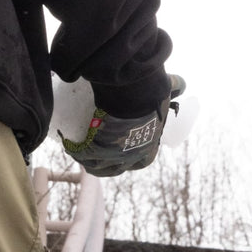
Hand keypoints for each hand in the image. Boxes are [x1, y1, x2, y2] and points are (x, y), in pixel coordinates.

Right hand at [61, 75, 185, 176]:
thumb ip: (174, 86)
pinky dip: (75, 151)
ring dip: (91, 162)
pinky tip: (70, 145)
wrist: (131, 94)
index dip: (136, 156)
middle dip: (111, 162)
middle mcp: (131, 157)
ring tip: (82, 151)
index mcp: (149, 148)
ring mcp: (111, 157)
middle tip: (102, 149)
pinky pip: (82, 156)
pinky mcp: (94, 152)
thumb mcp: (165, 92)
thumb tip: (181, 84)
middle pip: (118, 168)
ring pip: (98, 167)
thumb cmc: (151, 93)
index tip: (129, 147)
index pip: (143, 160)